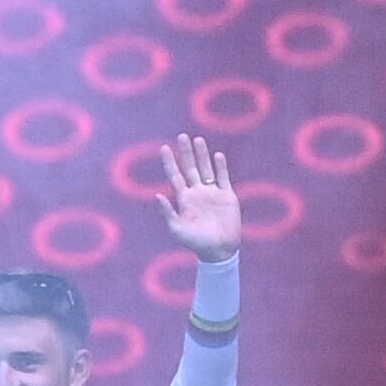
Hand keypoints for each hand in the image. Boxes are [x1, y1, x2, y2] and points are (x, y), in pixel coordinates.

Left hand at [154, 131, 241, 262]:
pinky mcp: (227, 197)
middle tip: (182, 136)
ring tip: (198, 140)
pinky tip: (217, 155)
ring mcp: (212, 193)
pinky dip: (221, 166)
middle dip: (186, 152)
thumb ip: (167, 212)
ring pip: (207, 169)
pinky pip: (223, 178)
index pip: (175, 175)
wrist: (219, 249)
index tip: (164, 147)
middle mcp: (197, 192)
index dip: (169, 161)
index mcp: (184, 198)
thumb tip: (157, 195)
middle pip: (190, 167)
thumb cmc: (196, 242)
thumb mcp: (177, 229)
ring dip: (202, 155)